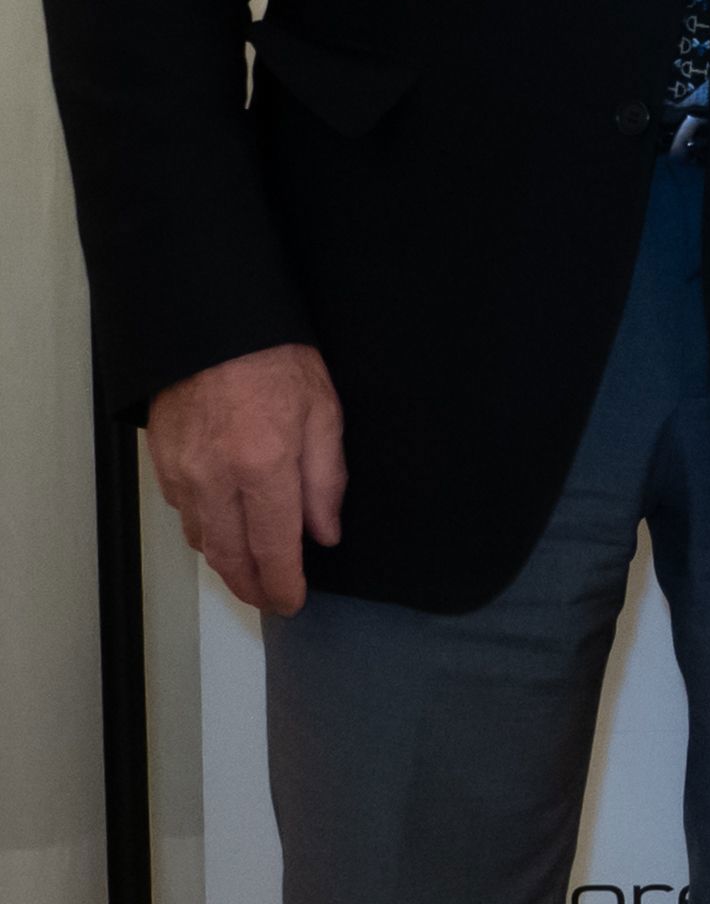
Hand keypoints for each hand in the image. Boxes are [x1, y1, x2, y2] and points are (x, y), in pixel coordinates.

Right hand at [147, 343, 344, 615]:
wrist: (212, 327)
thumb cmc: (278, 361)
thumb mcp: (324, 412)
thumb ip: (326, 480)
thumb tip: (325, 534)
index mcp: (265, 466)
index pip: (274, 547)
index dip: (283, 583)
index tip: (292, 602)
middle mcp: (217, 479)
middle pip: (231, 556)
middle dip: (252, 586)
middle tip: (271, 600)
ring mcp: (184, 474)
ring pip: (203, 541)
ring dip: (227, 564)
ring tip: (252, 574)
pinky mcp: (162, 465)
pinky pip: (185, 514)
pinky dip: (206, 532)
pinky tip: (224, 532)